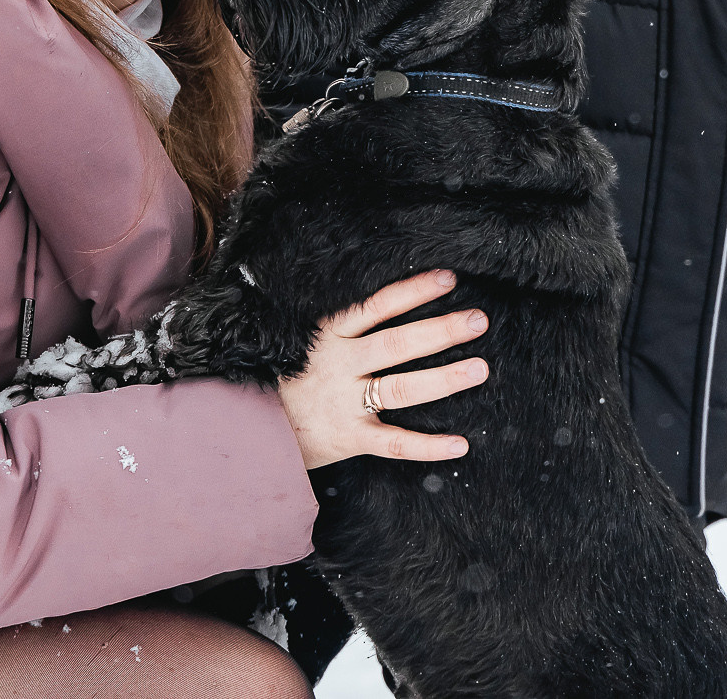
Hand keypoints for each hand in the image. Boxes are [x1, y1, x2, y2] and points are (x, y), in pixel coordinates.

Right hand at [276, 269, 488, 469]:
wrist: (247, 428)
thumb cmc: (286, 379)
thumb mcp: (302, 341)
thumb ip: (340, 325)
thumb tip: (389, 299)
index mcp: (329, 336)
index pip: (377, 306)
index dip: (413, 291)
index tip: (448, 279)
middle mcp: (340, 366)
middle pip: (398, 344)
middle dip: (441, 330)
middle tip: (479, 320)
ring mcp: (345, 403)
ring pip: (402, 388)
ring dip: (444, 379)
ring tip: (479, 368)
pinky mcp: (350, 438)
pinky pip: (394, 444)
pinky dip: (428, 447)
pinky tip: (460, 445)